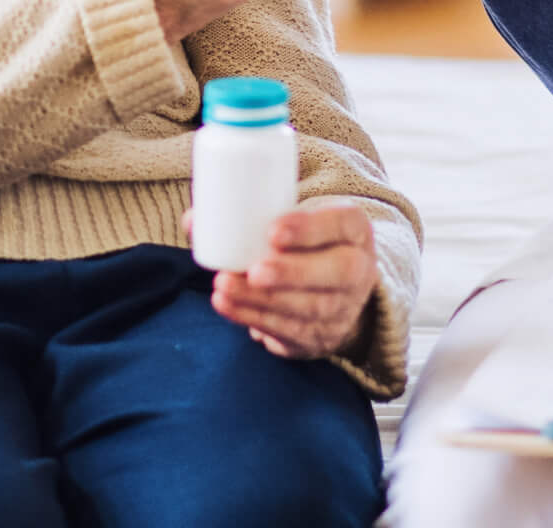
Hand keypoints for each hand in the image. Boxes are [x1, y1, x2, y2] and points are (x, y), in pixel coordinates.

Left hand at [209, 204, 378, 359]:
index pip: (345, 224)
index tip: (272, 232)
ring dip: (263, 300)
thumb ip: (246, 217)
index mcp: (354, 230)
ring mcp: (345, 308)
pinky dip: (256, 319)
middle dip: (291, 273)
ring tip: (223, 288)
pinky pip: (293, 332)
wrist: (333, 289)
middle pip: (338, 273)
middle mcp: (360, 269)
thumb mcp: (293, 223)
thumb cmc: (301, 245)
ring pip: (311, 308)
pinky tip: (229, 307)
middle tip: (252, 271)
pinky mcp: (323, 336)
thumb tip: (192, 221)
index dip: (311, 229)